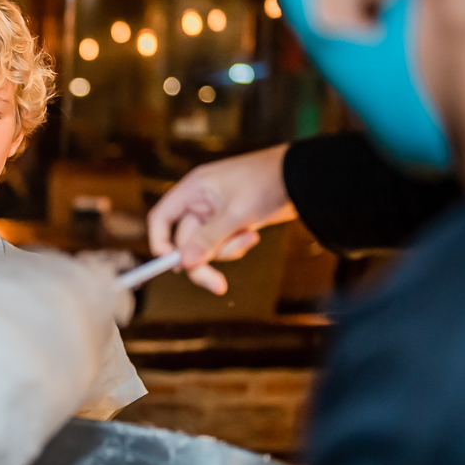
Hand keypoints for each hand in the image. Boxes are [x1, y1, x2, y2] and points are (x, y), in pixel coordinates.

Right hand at [147, 144, 297, 294]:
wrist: (303, 179)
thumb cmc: (267, 183)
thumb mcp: (236, 213)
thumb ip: (208, 239)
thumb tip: (184, 263)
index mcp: (193, 189)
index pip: (161, 218)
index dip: (161, 243)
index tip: (175, 266)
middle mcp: (199, 201)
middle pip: (185, 241)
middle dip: (203, 261)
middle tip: (217, 285)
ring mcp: (215, 213)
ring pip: (207, 246)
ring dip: (226, 250)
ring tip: (250, 236)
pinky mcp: (230, 222)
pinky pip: (223, 244)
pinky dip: (236, 245)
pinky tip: (253, 233)